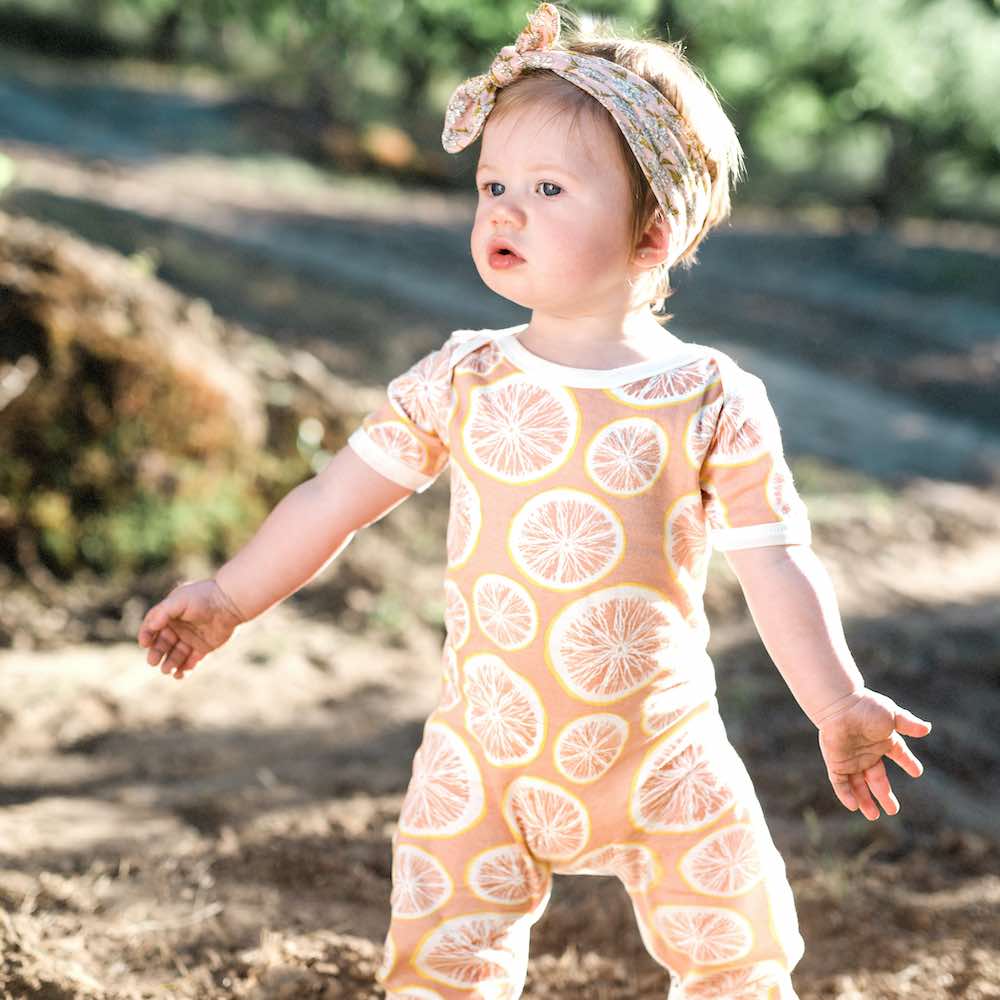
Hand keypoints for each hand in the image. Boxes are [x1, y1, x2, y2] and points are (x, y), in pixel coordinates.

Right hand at [137, 579, 245, 678]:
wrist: (230, 603)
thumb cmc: (203, 598)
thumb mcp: (179, 600)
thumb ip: (163, 613)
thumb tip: (151, 626)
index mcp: (170, 615)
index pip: (152, 627)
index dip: (146, 635)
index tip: (145, 644)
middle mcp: (179, 628)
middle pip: (162, 644)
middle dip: (157, 653)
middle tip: (153, 662)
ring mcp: (191, 638)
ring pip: (176, 655)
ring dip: (170, 664)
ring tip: (167, 670)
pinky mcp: (203, 647)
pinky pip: (191, 661)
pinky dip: (185, 669)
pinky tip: (180, 674)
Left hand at [817, 688, 930, 820]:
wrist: (839, 705)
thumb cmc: (866, 708)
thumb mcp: (892, 716)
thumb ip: (909, 724)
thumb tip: (927, 728)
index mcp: (882, 741)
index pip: (899, 754)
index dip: (908, 762)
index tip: (917, 772)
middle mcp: (867, 753)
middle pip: (876, 778)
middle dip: (884, 794)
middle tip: (893, 810)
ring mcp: (851, 759)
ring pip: (857, 784)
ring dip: (865, 800)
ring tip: (874, 815)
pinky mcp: (836, 762)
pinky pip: (839, 782)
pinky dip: (845, 794)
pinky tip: (853, 806)